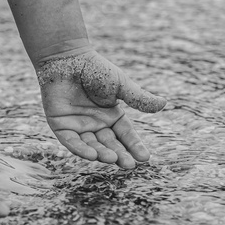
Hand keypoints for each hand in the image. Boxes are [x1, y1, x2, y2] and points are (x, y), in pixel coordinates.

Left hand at [39, 50, 166, 168]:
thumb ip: (138, 98)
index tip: (145, 159)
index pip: (125, 135)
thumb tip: (163, 104)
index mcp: (111, 116)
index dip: (134, 146)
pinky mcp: (61, 126)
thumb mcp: (121, 85)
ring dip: (101, 154)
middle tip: (128, 165)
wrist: (67, 58)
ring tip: (112, 160)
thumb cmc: (95, 69)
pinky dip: (80, 149)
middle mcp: (95, 124)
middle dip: (119, 155)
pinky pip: (71, 141)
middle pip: (109, 144)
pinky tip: (92, 156)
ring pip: (91, 145)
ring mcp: (78, 126)